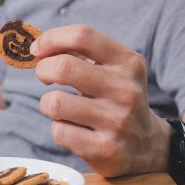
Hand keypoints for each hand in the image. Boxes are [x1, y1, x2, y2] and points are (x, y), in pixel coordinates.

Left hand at [31, 25, 171, 177]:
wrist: (146, 145)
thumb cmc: (117, 98)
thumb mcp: (112, 70)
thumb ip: (80, 53)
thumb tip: (40, 46)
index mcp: (128, 63)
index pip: (83, 36)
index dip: (52, 38)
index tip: (37, 48)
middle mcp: (126, 90)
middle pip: (64, 67)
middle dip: (43, 70)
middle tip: (44, 77)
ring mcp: (117, 121)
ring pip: (55, 103)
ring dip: (48, 104)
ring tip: (60, 107)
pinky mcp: (105, 149)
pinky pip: (59, 131)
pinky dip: (58, 128)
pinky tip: (73, 129)